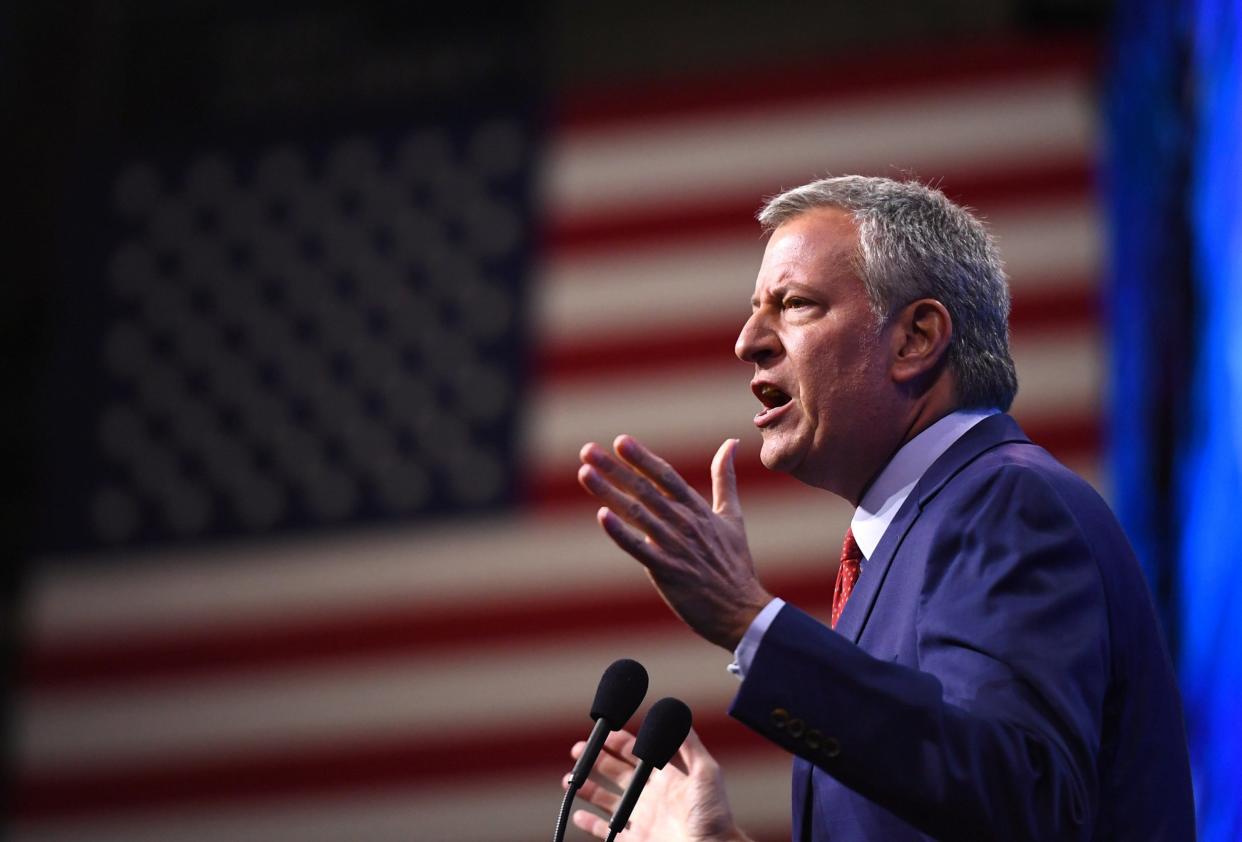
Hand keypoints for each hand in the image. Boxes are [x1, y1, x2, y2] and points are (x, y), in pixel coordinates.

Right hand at [565, 728, 752, 841]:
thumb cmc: (714, 815)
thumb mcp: (706, 772)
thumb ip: (689, 745)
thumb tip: (677, 715)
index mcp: (667, 778)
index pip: (637, 754)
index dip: (619, 742)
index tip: (603, 731)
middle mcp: (651, 797)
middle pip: (617, 773)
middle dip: (597, 759)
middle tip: (579, 749)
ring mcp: (641, 819)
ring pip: (607, 800)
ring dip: (588, 788)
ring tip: (570, 779)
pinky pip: (606, 832)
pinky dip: (590, 824)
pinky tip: (577, 815)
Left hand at [577, 435, 771, 649]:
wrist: (741, 611)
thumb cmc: (734, 564)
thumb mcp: (732, 516)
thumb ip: (725, 478)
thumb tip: (731, 443)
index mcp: (698, 509)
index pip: (665, 476)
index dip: (642, 458)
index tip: (620, 441)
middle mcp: (685, 523)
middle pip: (644, 489)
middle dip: (615, 468)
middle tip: (587, 450)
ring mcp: (675, 546)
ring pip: (636, 513)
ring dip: (609, 492)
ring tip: (585, 473)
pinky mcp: (667, 570)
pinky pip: (639, 548)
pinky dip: (620, 532)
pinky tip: (601, 516)